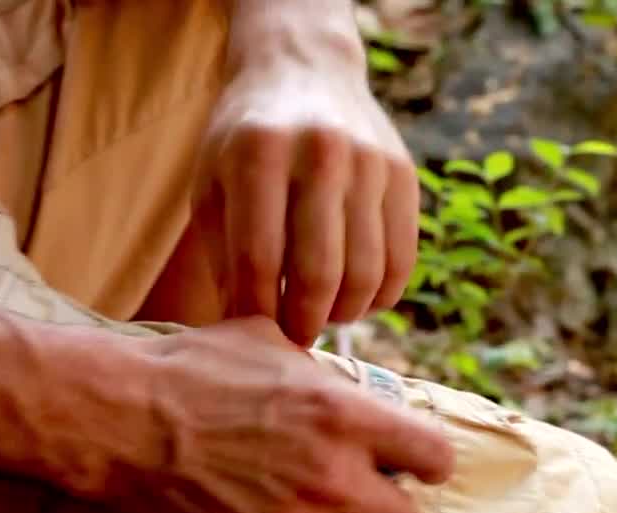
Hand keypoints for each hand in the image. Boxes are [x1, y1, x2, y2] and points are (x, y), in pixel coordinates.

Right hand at [109, 317, 451, 512]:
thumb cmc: (193, 370)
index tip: (410, 461)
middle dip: (386, 507)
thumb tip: (355, 388)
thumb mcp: (272, 343)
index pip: (435, 458)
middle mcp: (332, 477)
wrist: (117, 419)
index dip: (425, 461)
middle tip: (359, 493)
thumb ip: (326, 375)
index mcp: (346, 416)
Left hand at [187, 2, 418, 346]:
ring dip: (343, 314)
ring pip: (365, 274)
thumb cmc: (246, 140)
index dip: (255, 311)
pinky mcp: (403, 176)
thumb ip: (225, 251)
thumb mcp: (213, 181)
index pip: (258, 258)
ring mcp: (369, 163)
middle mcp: (320, 153)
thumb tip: (247, 328)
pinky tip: (357, 298)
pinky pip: (401, 260)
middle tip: (294, 338)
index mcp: (258, 152)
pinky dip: (380, 295)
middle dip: (303, 323)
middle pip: (317, 273)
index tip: (253, 336)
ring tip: (323, 317)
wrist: (305, 70)